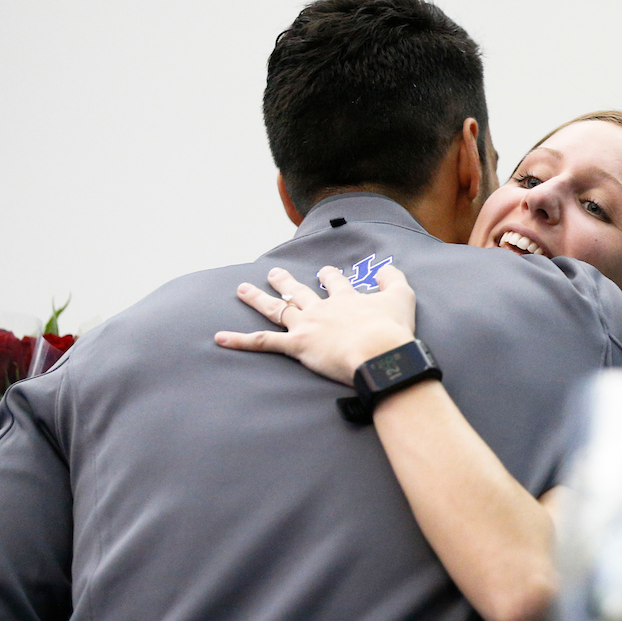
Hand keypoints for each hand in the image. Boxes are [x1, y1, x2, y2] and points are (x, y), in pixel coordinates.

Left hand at [215, 265, 416, 385]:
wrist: (380, 352)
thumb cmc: (392, 330)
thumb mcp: (402, 297)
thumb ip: (394, 280)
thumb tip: (387, 268)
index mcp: (345, 299)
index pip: (334, 283)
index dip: (329, 277)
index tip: (325, 272)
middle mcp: (321, 308)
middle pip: (298, 292)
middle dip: (285, 282)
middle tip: (274, 273)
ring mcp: (306, 326)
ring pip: (276, 309)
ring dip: (258, 299)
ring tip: (243, 289)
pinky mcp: (297, 345)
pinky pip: (262, 343)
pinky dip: (240, 341)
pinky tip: (219, 338)